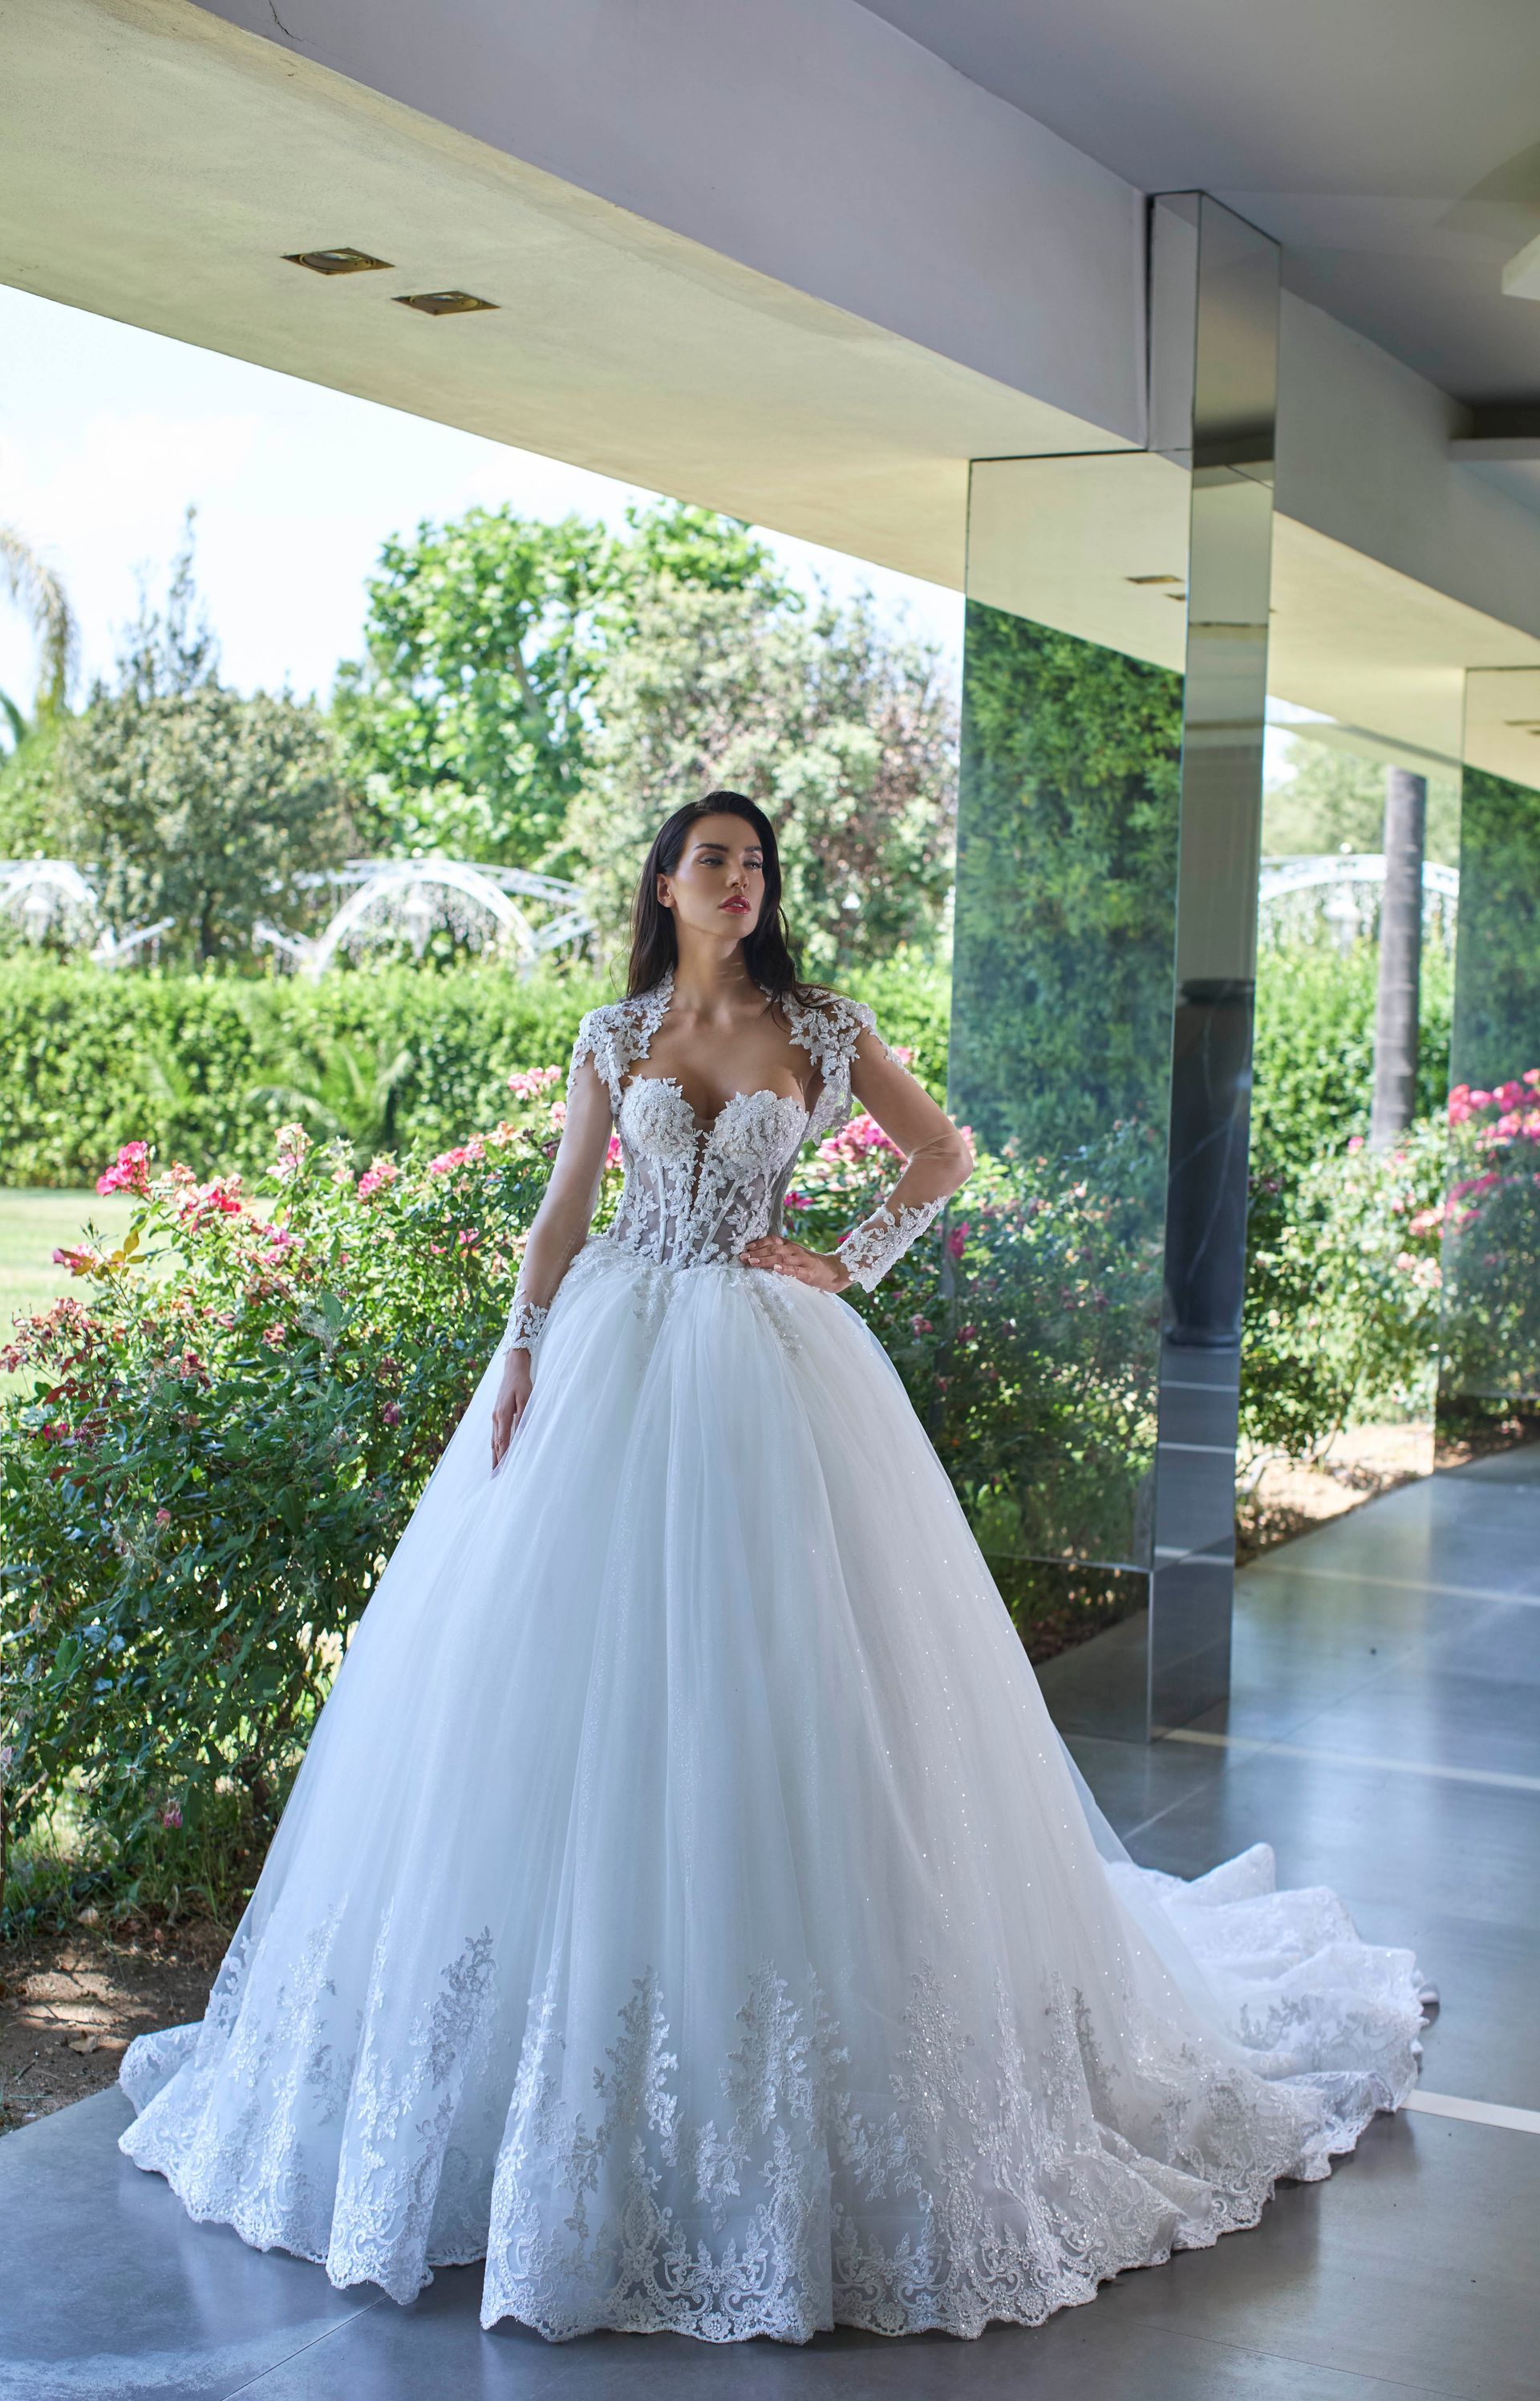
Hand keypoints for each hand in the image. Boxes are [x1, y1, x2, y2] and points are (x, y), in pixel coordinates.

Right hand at [491, 1350, 533, 1470]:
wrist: (512, 1369)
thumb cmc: (521, 1383)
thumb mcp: (526, 1398)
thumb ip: (524, 1416)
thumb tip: (522, 1434)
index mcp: (503, 1414)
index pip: (503, 1441)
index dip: (503, 1457)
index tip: (504, 1470)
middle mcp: (496, 1418)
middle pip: (496, 1444)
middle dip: (496, 1461)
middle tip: (496, 1478)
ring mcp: (494, 1416)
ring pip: (493, 1440)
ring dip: (494, 1456)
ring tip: (494, 1470)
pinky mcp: (496, 1414)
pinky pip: (494, 1434)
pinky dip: (495, 1445)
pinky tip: (496, 1452)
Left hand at [739, 1233, 851, 1291]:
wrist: (835, 1271)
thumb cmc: (812, 1265)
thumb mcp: (795, 1256)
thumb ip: (780, 1255)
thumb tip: (758, 1257)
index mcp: (790, 1246)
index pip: (772, 1240)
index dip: (758, 1243)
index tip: (744, 1247)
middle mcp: (795, 1251)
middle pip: (773, 1249)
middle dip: (756, 1252)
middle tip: (742, 1256)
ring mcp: (802, 1261)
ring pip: (781, 1258)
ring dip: (765, 1260)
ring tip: (752, 1261)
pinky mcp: (809, 1273)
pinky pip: (795, 1270)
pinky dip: (785, 1269)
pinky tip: (776, 1269)